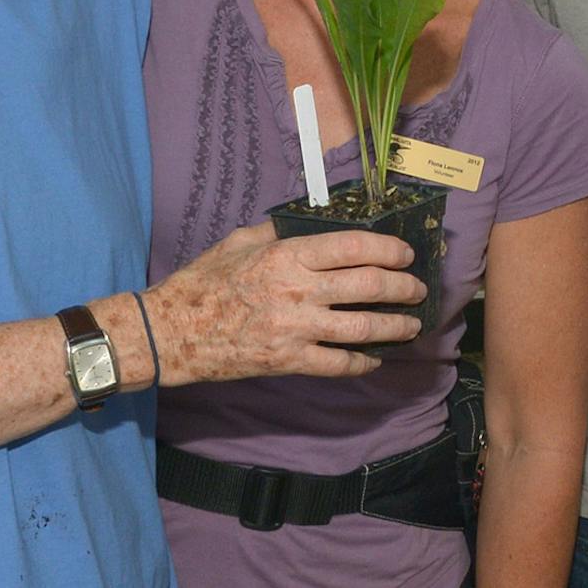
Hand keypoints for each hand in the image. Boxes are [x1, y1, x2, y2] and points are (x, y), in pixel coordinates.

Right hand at [145, 222, 428, 382]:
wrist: (169, 333)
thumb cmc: (201, 283)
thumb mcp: (238, 242)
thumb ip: (277, 232)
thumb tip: (310, 224)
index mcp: (287, 256)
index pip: (354, 246)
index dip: (389, 250)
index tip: (405, 254)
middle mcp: (298, 290)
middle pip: (369, 286)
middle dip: (404, 287)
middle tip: (418, 288)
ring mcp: (295, 329)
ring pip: (363, 327)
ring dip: (395, 325)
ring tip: (411, 324)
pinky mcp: (288, 362)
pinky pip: (338, 364)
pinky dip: (363, 362)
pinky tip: (375, 358)